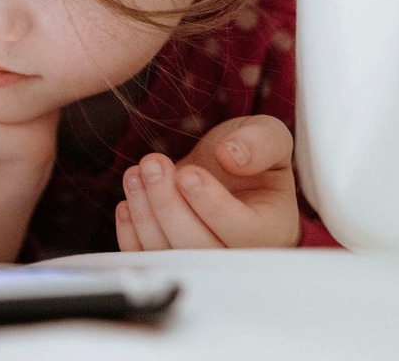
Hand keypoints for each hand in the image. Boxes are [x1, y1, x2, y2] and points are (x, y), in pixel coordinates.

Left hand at [115, 115, 299, 249]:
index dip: (210, 204)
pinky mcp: (170, 258)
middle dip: (167, 204)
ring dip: (143, 214)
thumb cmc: (251, 158)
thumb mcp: (269, 136)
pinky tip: (128, 201)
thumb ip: (261, 143)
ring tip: (137, 173)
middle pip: (197, 248)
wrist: (227, 171)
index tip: (188, 172)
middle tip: (152, 164)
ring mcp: (200, 262)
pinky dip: (130, 233)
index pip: (242, 232)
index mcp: (270, 231)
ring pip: (166, 254)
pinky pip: (145, 259)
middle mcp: (236, 255)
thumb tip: (231, 156)